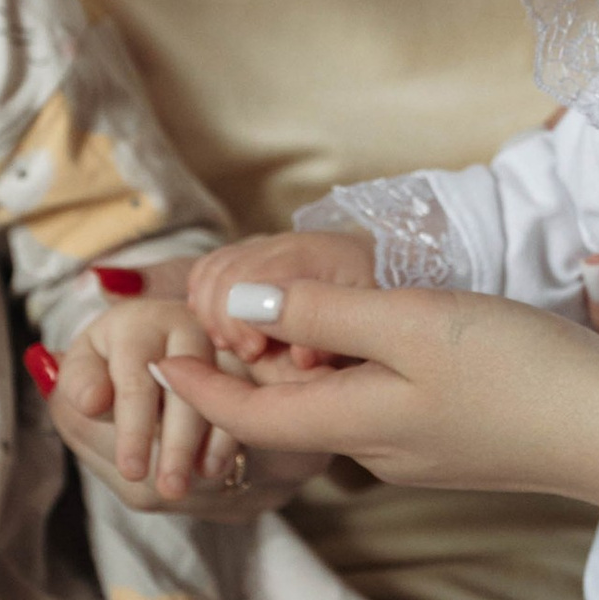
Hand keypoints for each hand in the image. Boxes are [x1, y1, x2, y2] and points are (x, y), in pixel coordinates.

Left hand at [47, 290, 294, 515]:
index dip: (132, 422)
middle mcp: (183, 324)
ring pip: (221, 392)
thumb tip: (82, 393)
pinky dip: (229, 440)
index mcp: (134, 321)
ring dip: (201, 445)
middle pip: (183, 384)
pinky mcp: (254, 367)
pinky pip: (251, 400)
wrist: (163, 362)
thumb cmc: (110, 373)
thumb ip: (79, 382)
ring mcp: (223, 344)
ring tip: (183, 487)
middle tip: (162, 487)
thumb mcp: (86, 374)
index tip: (131, 468)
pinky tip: (212, 470)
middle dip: (171, 443)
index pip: (134, 373)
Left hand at [154, 278, 598, 494]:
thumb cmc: (522, 373)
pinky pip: (382, 410)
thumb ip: (323, 313)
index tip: (155, 358)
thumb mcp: (413, 324)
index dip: (199, 386)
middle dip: (246, 378)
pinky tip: (375, 345)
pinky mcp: (458, 445)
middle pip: (292, 414)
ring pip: (340, 408)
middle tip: (202, 334)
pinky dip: (356, 377)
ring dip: (304, 374)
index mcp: (356, 424)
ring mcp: (422, 454)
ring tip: (276, 330)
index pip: (252, 412)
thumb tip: (237, 306)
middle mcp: (379, 450)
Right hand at [183, 230, 377, 366]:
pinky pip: (212, 266)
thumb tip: (299, 356)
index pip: (250, 278)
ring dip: (212, 311)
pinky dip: (206, 297)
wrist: (392, 271)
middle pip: (223, 274)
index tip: (255, 352)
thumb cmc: (384, 307)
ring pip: (212, 269)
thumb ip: (335, 337)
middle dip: (224, 320)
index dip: (240, 319)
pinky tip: (225, 326)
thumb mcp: (372, 324)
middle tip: (249, 353)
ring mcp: (269, 244)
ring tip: (237, 343)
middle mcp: (285, 242)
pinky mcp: (257, 254)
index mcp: (315, 256)